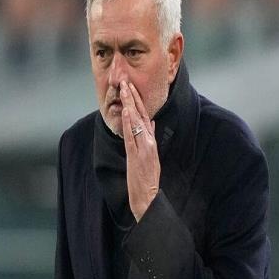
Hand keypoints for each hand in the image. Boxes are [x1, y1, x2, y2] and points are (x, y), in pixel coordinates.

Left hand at [120, 81, 160, 221]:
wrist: (148, 196)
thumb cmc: (149, 178)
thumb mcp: (153, 155)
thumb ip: (152, 138)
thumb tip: (152, 123)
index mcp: (150, 141)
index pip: (144, 116)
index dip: (138, 101)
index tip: (131, 88)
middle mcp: (148, 141)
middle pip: (141, 115)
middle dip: (133, 97)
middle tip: (125, 82)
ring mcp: (144, 147)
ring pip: (136, 121)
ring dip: (130, 104)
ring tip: (124, 90)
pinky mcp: (137, 155)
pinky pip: (132, 136)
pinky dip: (129, 123)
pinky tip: (126, 111)